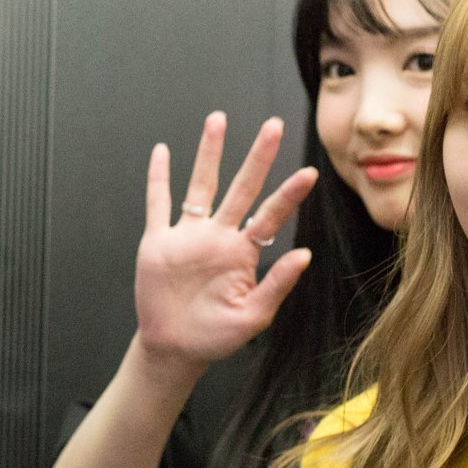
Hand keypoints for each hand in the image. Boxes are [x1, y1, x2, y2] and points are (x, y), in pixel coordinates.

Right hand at [136, 112, 317, 370]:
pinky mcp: (158, 241)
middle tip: (274, 125)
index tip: (310, 172)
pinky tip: (161, 151)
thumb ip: (276, 284)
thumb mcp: (254, 316)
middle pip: (241, 187)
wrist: (174, 347)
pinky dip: (158, 178)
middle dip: (258, 156)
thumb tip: (305, 254)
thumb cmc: (216, 336)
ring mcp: (188, 235)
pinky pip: (158, 203)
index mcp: (243, 253)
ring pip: (200, 184)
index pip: (270, 215)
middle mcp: (218, 236)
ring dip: (209, 153)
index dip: (289, 194)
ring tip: (218, 120)